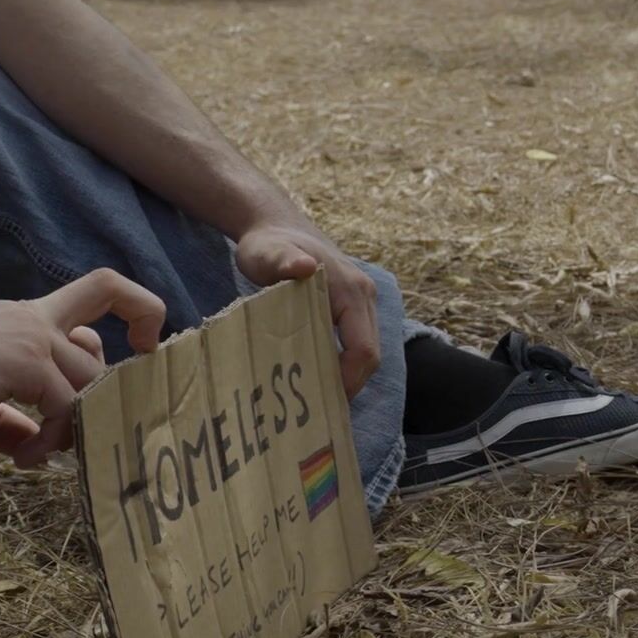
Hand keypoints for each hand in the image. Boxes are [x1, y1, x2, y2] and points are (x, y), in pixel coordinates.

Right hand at [0, 269, 164, 466]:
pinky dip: (55, 438)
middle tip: (92, 419)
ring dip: (73, 427)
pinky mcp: (22, 360)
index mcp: (17, 317)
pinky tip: (26, 459)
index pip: (97, 291)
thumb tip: (37, 445)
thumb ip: (8, 418)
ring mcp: (27, 334)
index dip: (135, 310)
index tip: (143, 346)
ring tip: (39, 455)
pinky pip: (67, 405)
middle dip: (113, 372)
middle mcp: (28, 316)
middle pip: (104, 322)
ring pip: (89, 379)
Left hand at [235, 221, 379, 398]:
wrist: (277, 226)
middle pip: (370, 355)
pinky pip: (356, 343)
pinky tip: (317, 378)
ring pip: (365, 350)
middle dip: (349, 384)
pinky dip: (342, 364)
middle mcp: (364, 298)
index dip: (349, 380)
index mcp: (351, 291)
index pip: (364, 348)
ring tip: (316, 400)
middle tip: (318, 411)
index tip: (322, 402)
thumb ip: (282, 260)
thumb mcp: (267, 253)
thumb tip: (305, 267)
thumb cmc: (269, 243)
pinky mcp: (352, 308)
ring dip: (346, 376)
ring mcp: (360, 303)